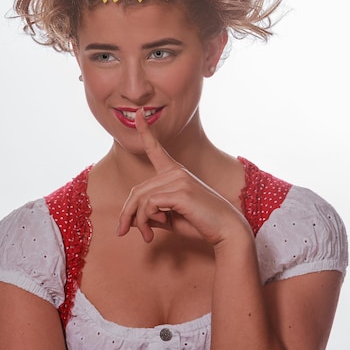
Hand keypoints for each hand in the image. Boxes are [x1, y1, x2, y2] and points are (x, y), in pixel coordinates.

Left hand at [117, 108, 247, 244]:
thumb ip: (153, 212)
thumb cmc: (199, 222)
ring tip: (146, 236)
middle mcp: (175, 171)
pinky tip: (155, 232)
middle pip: (137, 190)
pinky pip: (149, 205)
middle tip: (123, 231)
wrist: (226, 230)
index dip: (145, 130)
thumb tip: (136, 218)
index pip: (155, 148)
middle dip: (127, 213)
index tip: (138, 113)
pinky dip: (146, 220)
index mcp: (174, 172)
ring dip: (137, 221)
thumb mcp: (170, 216)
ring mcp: (179, 179)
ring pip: (141, 198)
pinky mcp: (181, 191)